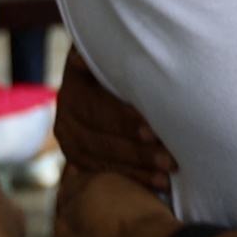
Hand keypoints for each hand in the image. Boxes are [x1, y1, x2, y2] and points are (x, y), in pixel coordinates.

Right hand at [55, 50, 176, 190]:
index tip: (154, 132)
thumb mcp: (117, 50)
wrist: (106, 73)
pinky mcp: (77, 156)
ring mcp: (69, 138)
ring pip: (102, 159)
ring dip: (138, 170)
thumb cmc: (124, 58)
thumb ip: (113, 52)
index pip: (98, 107)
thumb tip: (85, 58)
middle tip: (171, 160)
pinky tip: (159, 186)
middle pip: (100, 138)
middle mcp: (65, 113)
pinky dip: (134, 179)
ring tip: (168, 178)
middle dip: (138, 151)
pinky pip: (104, 172)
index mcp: (75, 84)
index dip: (126, 121)